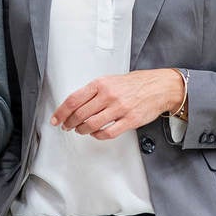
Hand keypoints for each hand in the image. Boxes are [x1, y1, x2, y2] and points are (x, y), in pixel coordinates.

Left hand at [51, 69, 183, 140]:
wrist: (159, 87)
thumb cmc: (136, 83)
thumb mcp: (111, 80)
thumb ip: (94, 90)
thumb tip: (75, 104)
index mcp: (101, 84)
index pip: (74, 100)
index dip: (61, 112)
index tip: (56, 119)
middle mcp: (109, 95)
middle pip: (80, 114)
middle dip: (69, 123)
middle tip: (67, 126)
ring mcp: (119, 108)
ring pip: (91, 125)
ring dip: (82, 130)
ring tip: (80, 130)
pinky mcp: (129, 120)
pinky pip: (108, 133)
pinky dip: (98, 135)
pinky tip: (96, 133)